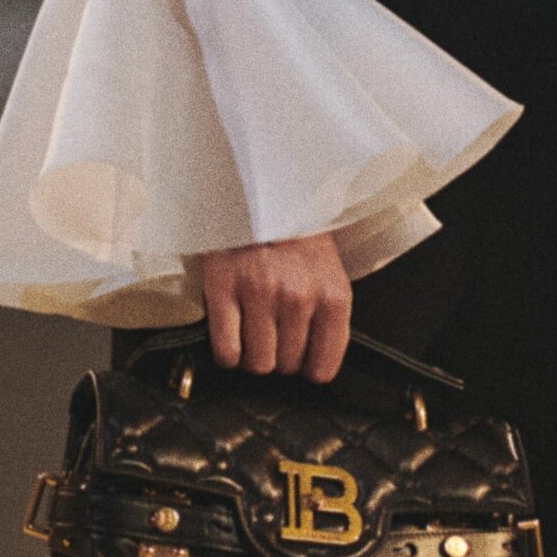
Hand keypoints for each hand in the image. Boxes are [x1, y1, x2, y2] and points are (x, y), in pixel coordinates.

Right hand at [201, 232, 352, 382]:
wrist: (262, 190)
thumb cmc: (296, 232)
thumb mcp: (329, 271)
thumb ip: (327, 315)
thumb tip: (316, 361)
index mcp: (333, 295)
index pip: (323, 367)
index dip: (308, 367)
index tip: (301, 359)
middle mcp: (299, 297)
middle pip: (286, 366)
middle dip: (278, 355)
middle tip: (273, 332)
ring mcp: (259, 293)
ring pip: (256, 363)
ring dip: (252, 355)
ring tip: (253, 332)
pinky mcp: (224, 287)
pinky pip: (226, 350)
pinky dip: (227, 352)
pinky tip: (232, 335)